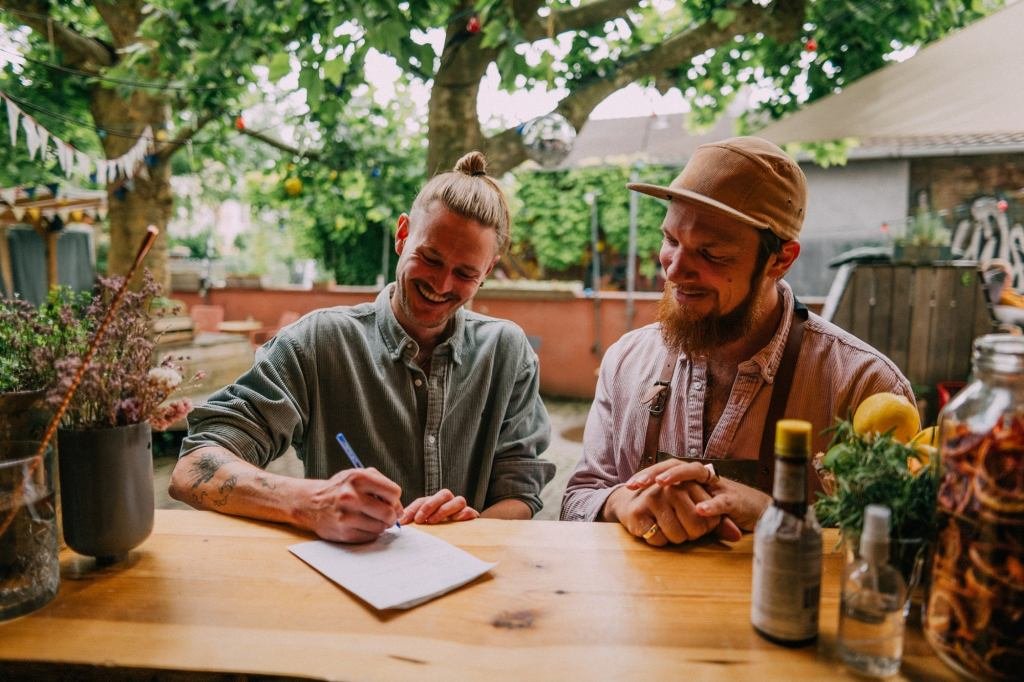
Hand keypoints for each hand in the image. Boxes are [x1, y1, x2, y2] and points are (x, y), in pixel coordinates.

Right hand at [300, 467, 402, 542]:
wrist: (311, 503)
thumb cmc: (340, 488)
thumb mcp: (358, 474)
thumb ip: (381, 484)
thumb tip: (399, 508)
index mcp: (358, 478)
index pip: (393, 492)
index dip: (395, 499)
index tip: (389, 501)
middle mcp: (351, 496)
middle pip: (388, 512)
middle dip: (392, 515)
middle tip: (387, 515)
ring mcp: (346, 516)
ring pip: (380, 527)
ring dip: (381, 525)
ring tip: (372, 518)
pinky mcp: (343, 532)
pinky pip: (369, 537)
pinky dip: (370, 532)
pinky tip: (362, 525)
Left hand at [399, 489, 479, 524]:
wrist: (458, 541)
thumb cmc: (434, 531)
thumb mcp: (422, 526)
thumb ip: (412, 522)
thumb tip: (399, 523)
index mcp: (434, 503)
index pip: (423, 501)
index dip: (414, 509)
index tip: (405, 520)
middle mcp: (449, 503)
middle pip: (444, 494)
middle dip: (430, 505)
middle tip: (420, 519)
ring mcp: (460, 509)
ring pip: (458, 500)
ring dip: (445, 509)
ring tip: (434, 521)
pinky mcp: (470, 517)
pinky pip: (469, 511)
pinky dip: (463, 514)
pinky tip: (455, 520)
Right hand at [603, 476, 740, 545]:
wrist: (630, 501)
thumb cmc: (669, 505)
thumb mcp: (696, 507)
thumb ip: (718, 521)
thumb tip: (737, 535)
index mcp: (689, 479)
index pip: (710, 514)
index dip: (707, 525)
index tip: (697, 519)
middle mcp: (671, 486)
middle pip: (696, 526)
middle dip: (691, 534)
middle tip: (681, 525)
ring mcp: (652, 498)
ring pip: (677, 535)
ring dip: (675, 538)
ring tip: (666, 526)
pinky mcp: (637, 512)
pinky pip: (658, 539)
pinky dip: (659, 541)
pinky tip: (653, 529)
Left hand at [628, 460, 769, 531]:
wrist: (763, 514)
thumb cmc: (727, 511)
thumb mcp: (698, 510)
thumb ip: (680, 511)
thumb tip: (652, 517)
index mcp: (695, 480)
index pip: (668, 470)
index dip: (648, 475)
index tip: (628, 484)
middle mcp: (706, 478)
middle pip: (677, 465)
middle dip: (655, 472)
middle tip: (635, 483)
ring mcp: (721, 487)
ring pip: (697, 473)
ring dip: (678, 477)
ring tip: (661, 484)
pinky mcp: (737, 501)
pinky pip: (723, 501)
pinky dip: (711, 505)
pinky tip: (699, 510)